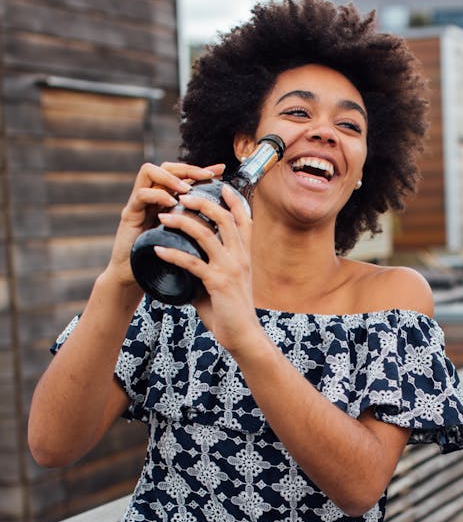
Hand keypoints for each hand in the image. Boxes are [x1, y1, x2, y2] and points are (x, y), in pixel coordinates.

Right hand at [105, 161, 224, 291]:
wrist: (135, 278)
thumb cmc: (162, 260)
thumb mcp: (185, 239)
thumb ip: (198, 226)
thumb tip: (227, 221)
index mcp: (167, 200)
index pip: (183, 175)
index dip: (201, 170)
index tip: (221, 170)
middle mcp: (152, 197)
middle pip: (166, 166)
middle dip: (187, 168)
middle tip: (204, 175)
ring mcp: (139, 203)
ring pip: (149, 172)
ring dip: (171, 178)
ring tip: (187, 189)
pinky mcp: (129, 214)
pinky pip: (141, 195)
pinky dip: (157, 195)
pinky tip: (170, 203)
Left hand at [154, 181, 259, 352]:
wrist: (243, 336)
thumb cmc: (231, 312)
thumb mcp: (221, 284)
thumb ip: (205, 269)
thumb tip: (183, 263)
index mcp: (245, 255)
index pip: (243, 219)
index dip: (233, 200)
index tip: (219, 185)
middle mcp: (240, 257)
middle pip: (223, 218)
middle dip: (201, 202)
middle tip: (181, 195)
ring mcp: (230, 269)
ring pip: (206, 234)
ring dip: (182, 222)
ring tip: (163, 216)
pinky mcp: (218, 282)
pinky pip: (192, 262)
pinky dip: (173, 254)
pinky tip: (157, 249)